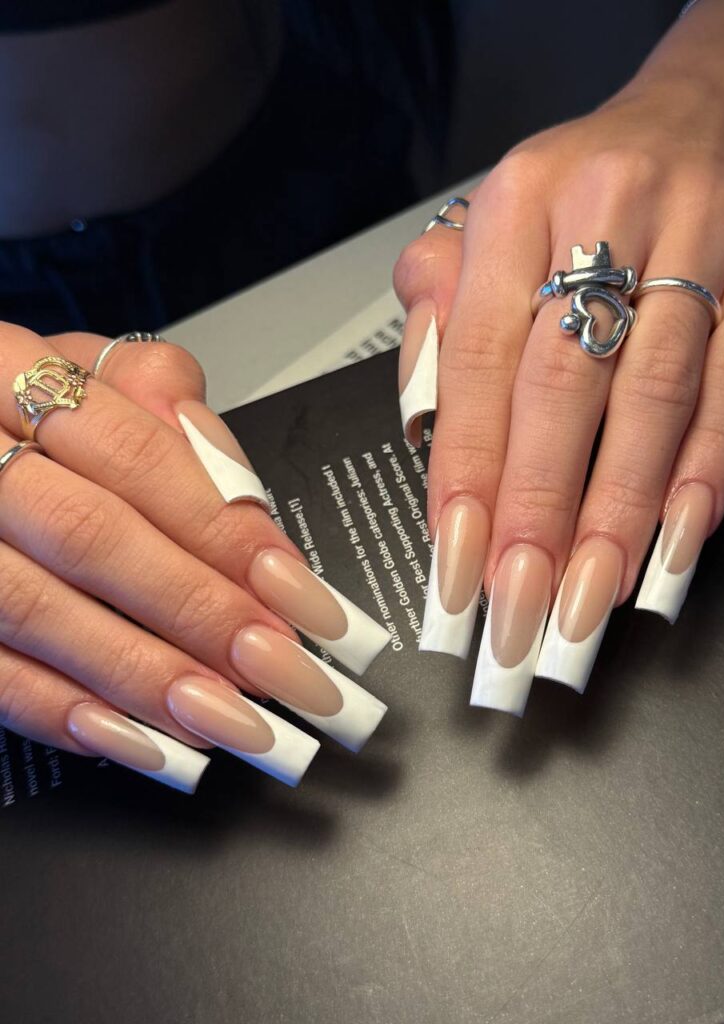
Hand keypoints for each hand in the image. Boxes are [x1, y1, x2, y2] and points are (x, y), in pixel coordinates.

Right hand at [0, 324, 388, 791]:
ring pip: (37, 610)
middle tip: (282, 666)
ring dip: (144, 675)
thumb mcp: (88, 374)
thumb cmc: (27, 411)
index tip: (296, 591)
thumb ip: (167, 409)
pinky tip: (140, 739)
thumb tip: (237, 490)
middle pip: (91, 536)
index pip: (137, 452)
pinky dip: (64, 711)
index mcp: (12, 372)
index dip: (224, 528)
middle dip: (199, 610)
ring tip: (229, 719)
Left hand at [394, 3, 723, 710]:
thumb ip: (443, 320)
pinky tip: (674, 543)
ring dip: (620, 515)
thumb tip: (430, 431)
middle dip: (539, 513)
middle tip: (521, 607)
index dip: (466, 472)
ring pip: (655, 399)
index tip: (456, 562)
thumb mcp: (488, 228)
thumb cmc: (581, 192)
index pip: (479, 359)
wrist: (708, 114)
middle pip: (564, 388)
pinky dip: (704, 474)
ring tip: (591, 600)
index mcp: (519, 202)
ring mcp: (702, 239)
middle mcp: (609, 211)